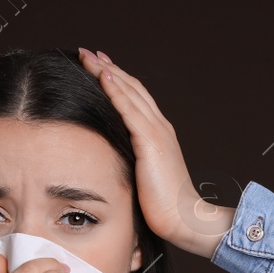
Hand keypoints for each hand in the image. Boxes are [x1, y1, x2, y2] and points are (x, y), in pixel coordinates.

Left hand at [77, 46, 232, 258]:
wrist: (185, 219)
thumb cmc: (164, 208)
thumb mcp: (144, 179)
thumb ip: (133, 163)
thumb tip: (112, 161)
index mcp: (159, 136)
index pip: (136, 99)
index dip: (118, 80)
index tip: (99, 66)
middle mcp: (160, 128)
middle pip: (132, 88)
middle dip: (108, 68)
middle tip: (88, 52)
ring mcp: (157, 133)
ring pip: (130, 93)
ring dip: (107, 72)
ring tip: (88, 57)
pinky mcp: (151, 143)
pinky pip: (130, 110)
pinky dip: (116, 91)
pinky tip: (103, 76)